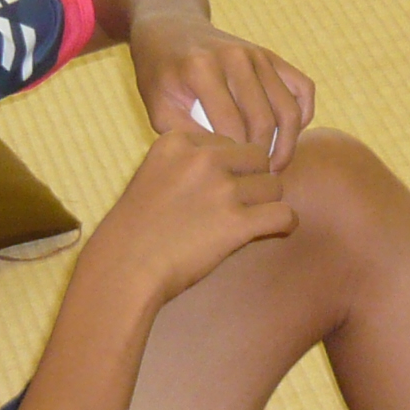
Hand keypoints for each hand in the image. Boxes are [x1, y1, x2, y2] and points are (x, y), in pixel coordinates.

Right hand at [83, 125, 296, 307]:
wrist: (124, 268)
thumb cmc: (136, 229)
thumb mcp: (153, 176)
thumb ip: (188, 163)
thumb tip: (236, 165)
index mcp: (178, 141)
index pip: (229, 142)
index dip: (230, 167)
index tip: (216, 190)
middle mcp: (202, 159)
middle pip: (257, 158)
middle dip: (254, 180)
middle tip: (241, 204)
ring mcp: (221, 189)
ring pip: (274, 185)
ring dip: (268, 203)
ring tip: (251, 221)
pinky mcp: (236, 223)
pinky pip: (284, 214)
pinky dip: (285, 223)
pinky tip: (277, 229)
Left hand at [131, 11, 316, 168]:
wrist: (170, 29)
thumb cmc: (160, 74)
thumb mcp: (157, 106)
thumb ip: (184, 136)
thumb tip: (223, 163)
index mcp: (202, 69)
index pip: (231, 128)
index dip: (236, 160)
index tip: (232, 180)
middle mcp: (234, 57)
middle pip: (264, 122)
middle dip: (263, 157)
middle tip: (256, 180)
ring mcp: (257, 54)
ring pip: (289, 110)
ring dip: (287, 144)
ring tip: (274, 166)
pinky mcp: (271, 55)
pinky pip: (302, 89)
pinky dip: (303, 116)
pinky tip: (286, 135)